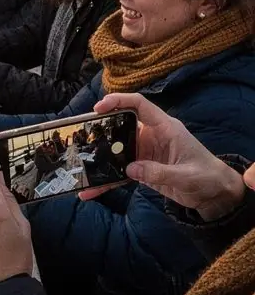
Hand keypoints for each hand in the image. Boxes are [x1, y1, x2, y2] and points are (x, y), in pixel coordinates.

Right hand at [93, 93, 245, 219]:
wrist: (215, 194)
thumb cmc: (207, 177)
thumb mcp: (185, 176)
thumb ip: (159, 172)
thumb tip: (130, 169)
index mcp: (165, 128)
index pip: (139, 106)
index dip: (119, 101)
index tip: (99, 108)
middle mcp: (152, 137)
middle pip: (121, 126)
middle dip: (100, 130)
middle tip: (78, 136)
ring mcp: (145, 153)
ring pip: (116, 152)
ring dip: (99, 160)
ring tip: (79, 166)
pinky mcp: (143, 169)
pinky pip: (119, 172)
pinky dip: (106, 181)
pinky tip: (90, 190)